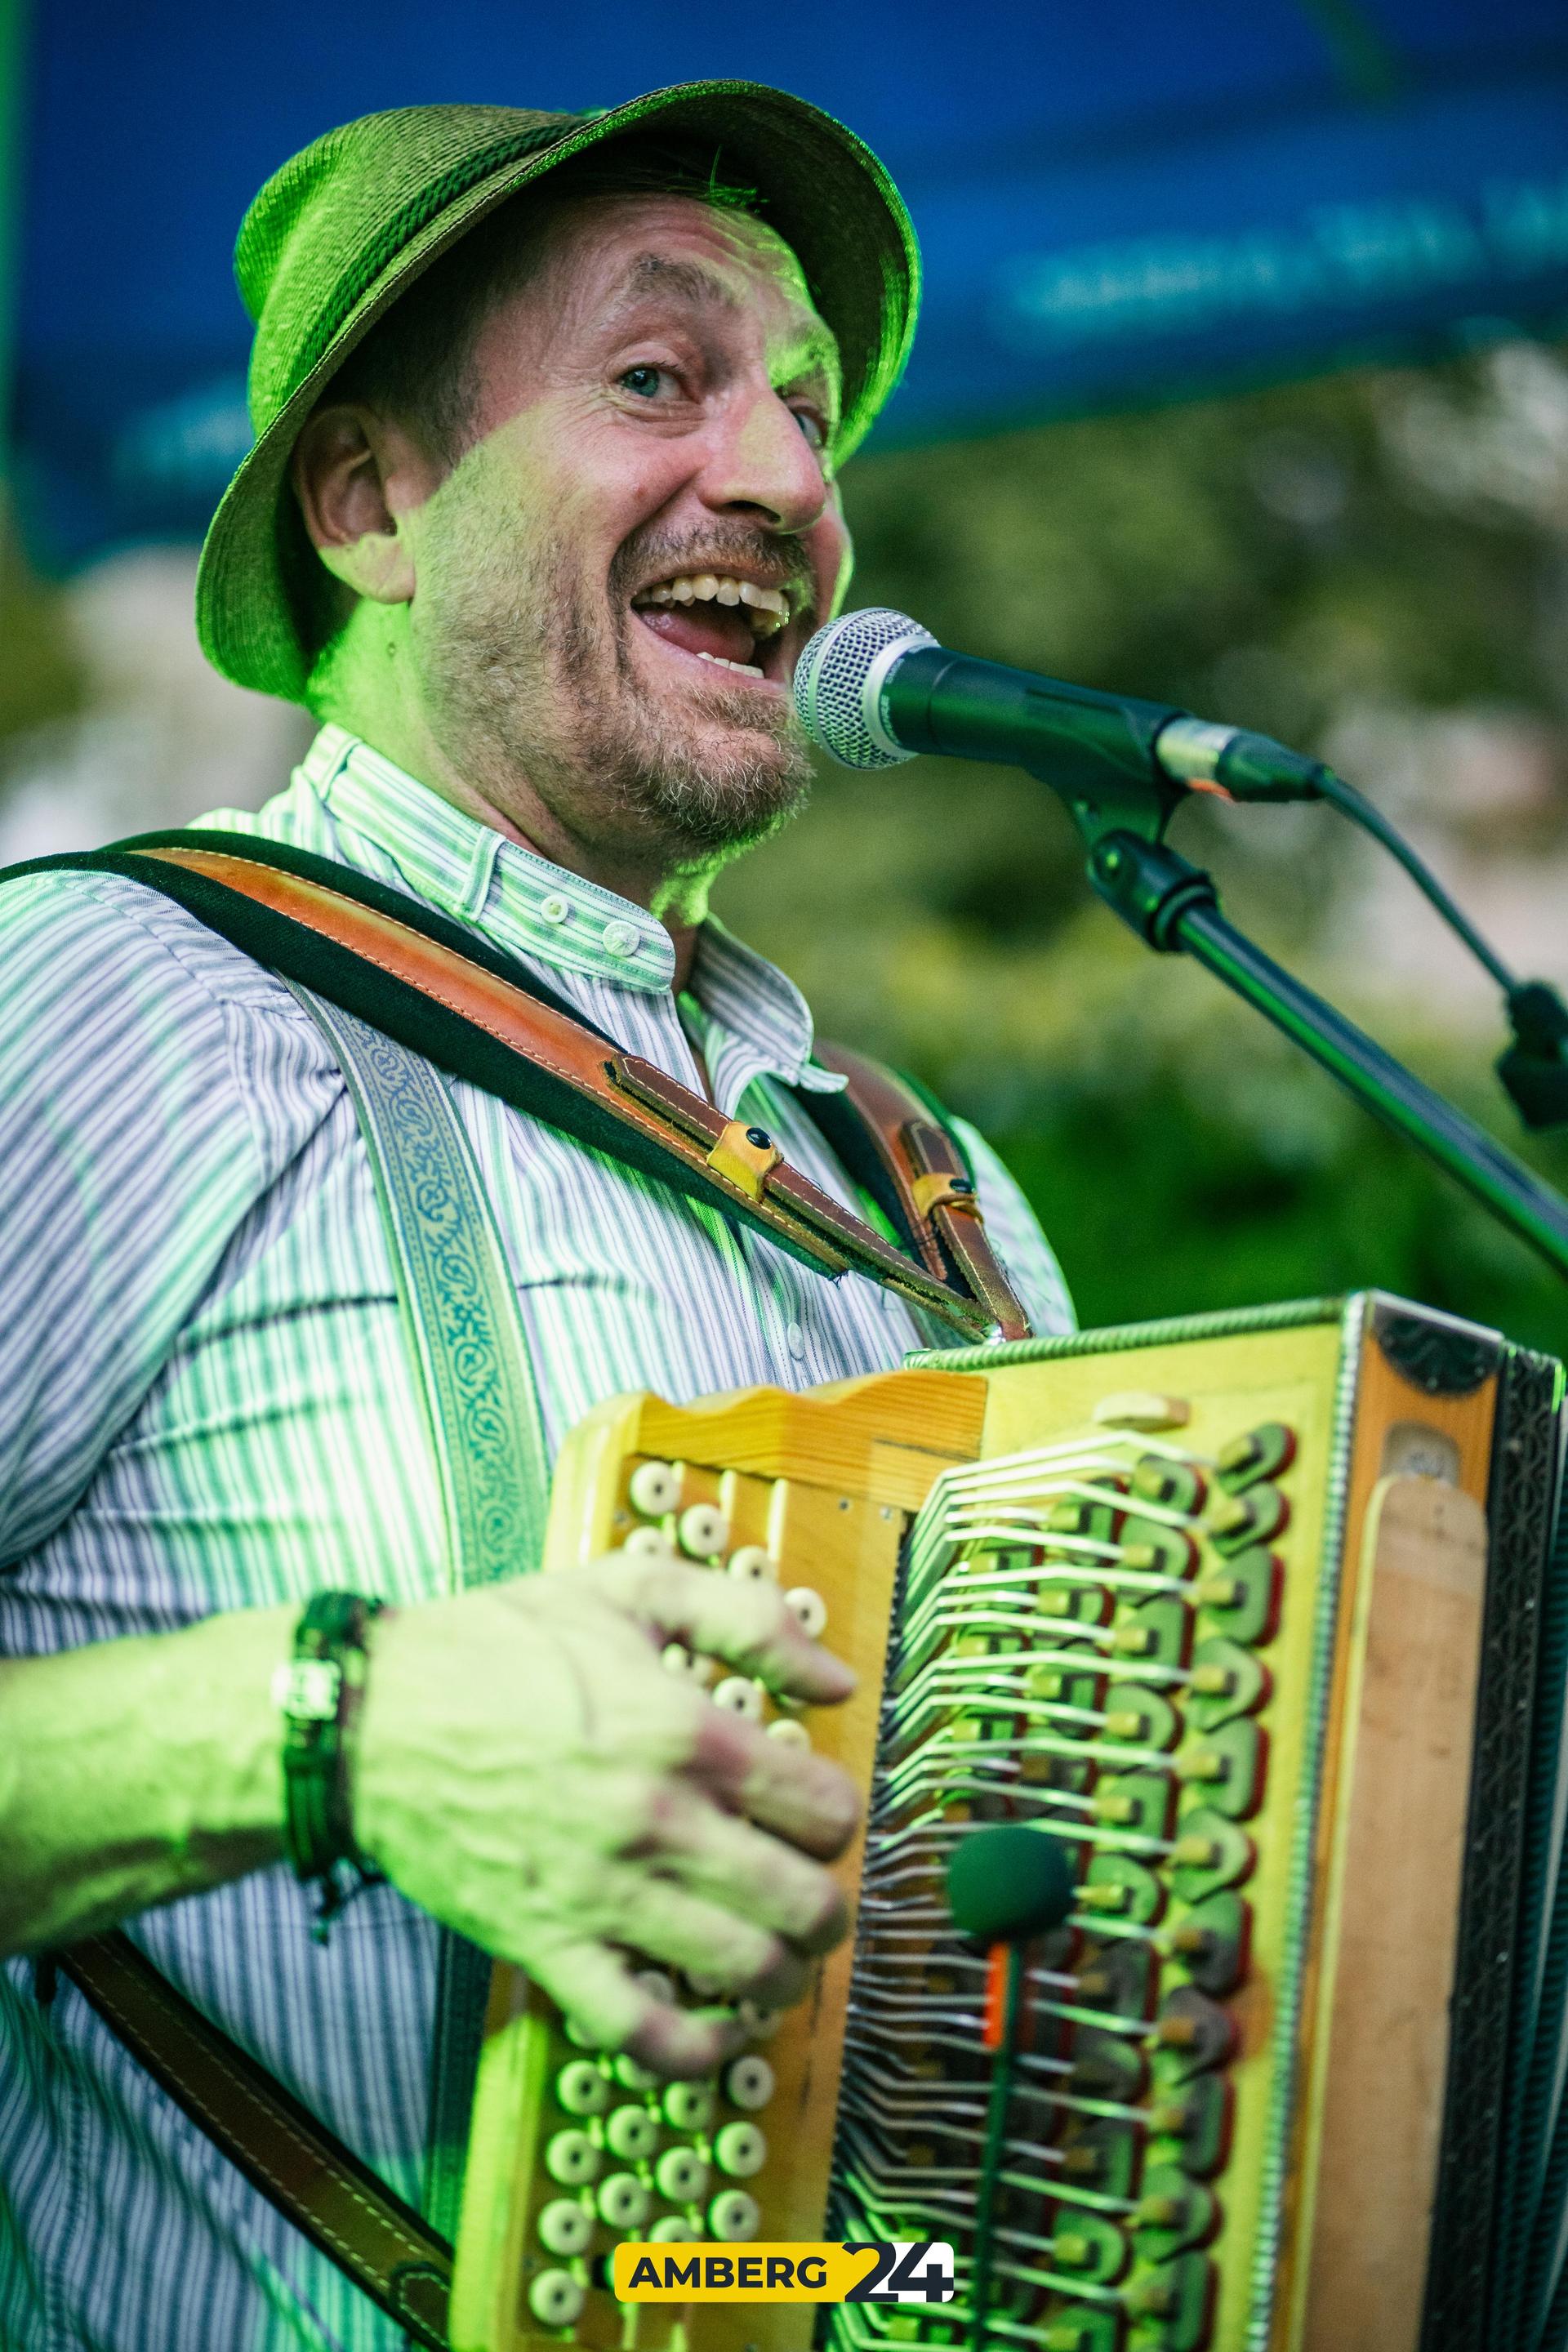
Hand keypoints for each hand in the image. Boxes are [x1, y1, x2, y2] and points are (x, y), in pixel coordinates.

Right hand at [353, 1551, 860, 2074]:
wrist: (370, 1718)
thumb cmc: (498, 1645)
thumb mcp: (631, 1588)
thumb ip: (747, 1620)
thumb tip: (836, 1677)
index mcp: (685, 1730)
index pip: (823, 1809)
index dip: (837, 1816)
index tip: (815, 1813)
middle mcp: (656, 1821)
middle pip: (803, 1903)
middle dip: (827, 1907)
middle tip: (812, 1894)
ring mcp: (601, 1894)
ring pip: (743, 1972)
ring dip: (784, 1977)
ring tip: (778, 1958)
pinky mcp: (548, 1945)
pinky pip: (643, 2032)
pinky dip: (698, 2050)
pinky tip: (717, 2029)